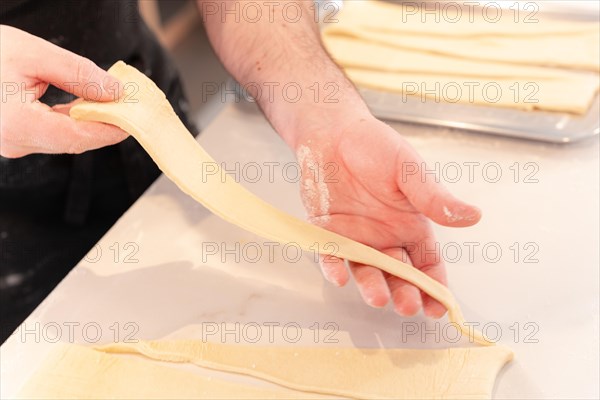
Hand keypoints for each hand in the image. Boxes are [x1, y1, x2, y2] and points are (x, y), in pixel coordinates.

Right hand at [0, 25, 126, 157]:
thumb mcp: (32, 54)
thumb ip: (77, 74)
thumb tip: (115, 91)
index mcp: (17, 124)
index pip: (79, 136)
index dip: (111, 130)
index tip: (135, 120)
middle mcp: (15, 141)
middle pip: (75, 140)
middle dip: (106, 124)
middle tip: (132, 108)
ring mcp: (13, 142)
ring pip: (65, 138)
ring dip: (92, 121)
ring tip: (116, 103)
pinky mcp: (15, 137)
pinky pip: (52, 133)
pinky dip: (74, 120)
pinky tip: (89, 104)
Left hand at [296, 114, 480, 317]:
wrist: (333, 132)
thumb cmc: (374, 146)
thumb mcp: (409, 170)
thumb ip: (434, 197)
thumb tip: (472, 216)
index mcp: (410, 224)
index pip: (427, 262)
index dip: (434, 286)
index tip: (439, 306)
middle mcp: (384, 237)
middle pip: (398, 274)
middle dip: (405, 293)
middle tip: (407, 307)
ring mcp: (356, 237)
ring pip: (366, 270)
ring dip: (372, 286)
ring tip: (378, 298)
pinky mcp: (327, 232)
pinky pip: (330, 255)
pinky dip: (334, 266)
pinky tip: (339, 276)